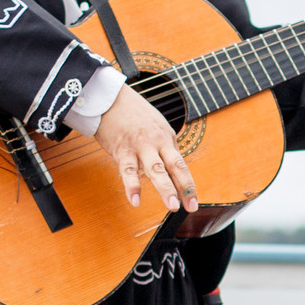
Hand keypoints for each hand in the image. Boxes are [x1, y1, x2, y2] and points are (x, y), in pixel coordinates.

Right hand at [91, 86, 197, 211]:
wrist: (110, 98)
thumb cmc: (133, 114)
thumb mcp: (156, 127)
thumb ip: (163, 148)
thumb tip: (173, 169)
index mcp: (166, 138)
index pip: (180, 165)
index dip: (188, 185)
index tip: (193, 204)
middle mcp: (157, 142)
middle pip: (174, 166)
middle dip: (184, 187)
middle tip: (189, 207)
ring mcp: (140, 146)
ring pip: (155, 169)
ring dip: (165, 188)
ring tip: (171, 205)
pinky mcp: (122, 149)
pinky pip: (127, 170)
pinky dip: (132, 186)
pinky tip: (135, 200)